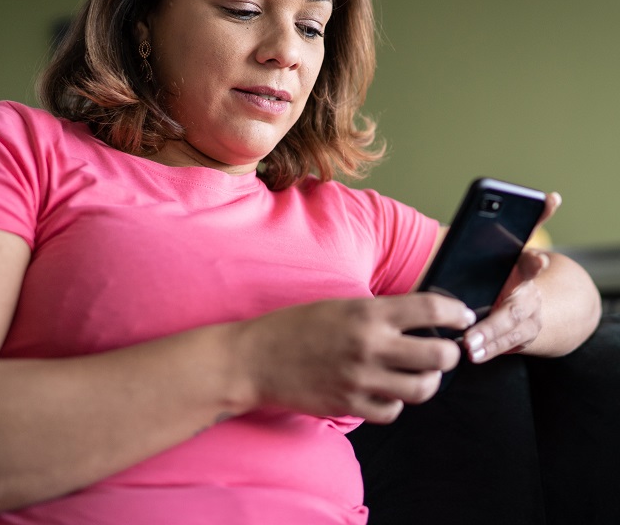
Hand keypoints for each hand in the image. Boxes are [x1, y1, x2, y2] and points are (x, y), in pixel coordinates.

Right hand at [233, 293, 475, 423]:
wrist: (256, 358)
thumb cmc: (294, 326)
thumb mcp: (339, 305)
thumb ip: (377, 313)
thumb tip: (418, 320)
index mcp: (367, 312)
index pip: (429, 308)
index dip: (456, 312)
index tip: (462, 316)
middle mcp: (369, 345)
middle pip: (439, 355)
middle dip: (451, 353)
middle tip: (446, 350)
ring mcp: (361, 379)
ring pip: (422, 389)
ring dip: (427, 381)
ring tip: (419, 374)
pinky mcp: (350, 406)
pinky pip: (393, 412)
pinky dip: (395, 403)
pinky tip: (385, 391)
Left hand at [462, 192, 559, 362]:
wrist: (541, 307)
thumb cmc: (514, 270)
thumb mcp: (515, 247)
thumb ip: (523, 224)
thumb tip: (550, 197)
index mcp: (525, 270)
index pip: (532, 264)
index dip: (535, 262)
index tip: (538, 260)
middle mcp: (529, 297)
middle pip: (516, 309)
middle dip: (497, 321)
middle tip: (475, 332)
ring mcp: (527, 321)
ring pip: (510, 333)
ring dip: (490, 340)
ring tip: (470, 346)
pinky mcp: (519, 339)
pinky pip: (505, 346)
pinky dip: (490, 351)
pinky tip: (474, 355)